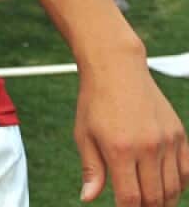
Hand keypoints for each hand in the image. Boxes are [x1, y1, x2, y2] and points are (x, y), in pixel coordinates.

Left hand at [76, 55, 188, 205]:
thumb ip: (91, 169)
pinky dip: (180, 184)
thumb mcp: (84, 135)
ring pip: (174, 187)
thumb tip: (88, 198)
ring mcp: (167, 141)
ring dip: (165, 201)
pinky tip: (169, 188)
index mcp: (120, 150)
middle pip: (155, 197)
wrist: (117, 70)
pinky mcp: (179, 134)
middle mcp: (147, 148)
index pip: (130, 197)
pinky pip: (187, 170)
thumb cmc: (95, 103)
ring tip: (154, 204)